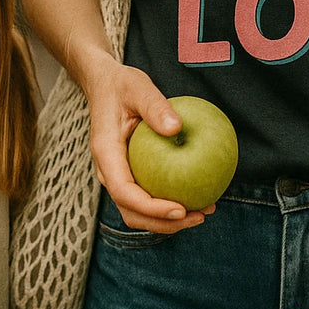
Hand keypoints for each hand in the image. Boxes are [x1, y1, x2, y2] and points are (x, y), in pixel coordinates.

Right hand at [85, 58, 213, 232]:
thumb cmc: (121, 85)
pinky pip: (147, 195)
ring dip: (168, 220)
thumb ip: (155, 106)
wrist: (105, 85)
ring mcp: (117, 175)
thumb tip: (177, 128)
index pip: (124, 192)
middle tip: (200, 216)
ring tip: (203, 212)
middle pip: (132, 212)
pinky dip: (169, 202)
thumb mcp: (138, 87)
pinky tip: (197, 194)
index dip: (151, 208)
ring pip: (139, 210)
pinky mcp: (130, 173)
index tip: (180, 209)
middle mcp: (108, 171)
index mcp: (105, 154)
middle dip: (164, 223)